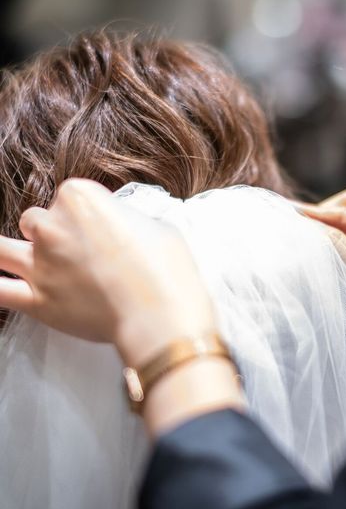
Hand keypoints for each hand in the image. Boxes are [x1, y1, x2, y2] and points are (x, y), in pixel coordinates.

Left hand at [0, 178, 215, 364]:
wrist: (160, 314)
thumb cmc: (166, 269)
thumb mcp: (157, 227)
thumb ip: (128, 222)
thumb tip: (123, 230)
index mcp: (82, 199)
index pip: (70, 195)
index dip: (85, 211)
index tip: (100, 225)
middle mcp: (53, 226)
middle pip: (35, 220)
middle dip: (51, 232)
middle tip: (74, 248)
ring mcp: (40, 264)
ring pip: (0, 250)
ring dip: (10, 252)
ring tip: (22, 258)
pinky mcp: (37, 300)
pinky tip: (3, 284)